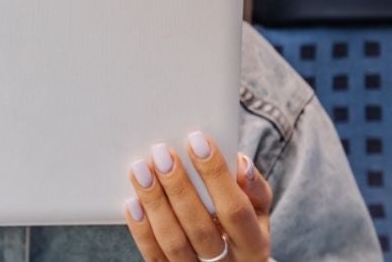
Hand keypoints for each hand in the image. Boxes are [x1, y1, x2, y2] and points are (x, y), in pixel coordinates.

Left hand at [124, 132, 271, 260]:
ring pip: (173, 242)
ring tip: (141, 170)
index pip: (235, 209)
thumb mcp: (258, 209)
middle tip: (162, 154)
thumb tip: (242, 164)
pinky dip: (141, 228)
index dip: (216, 174)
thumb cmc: (241, 225)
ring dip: (154, 203)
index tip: (197, 140)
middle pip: (200, 228)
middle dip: (178, 187)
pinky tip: (133, 202)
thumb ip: (253, 187)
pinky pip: (154, 255)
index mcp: (254, 244)